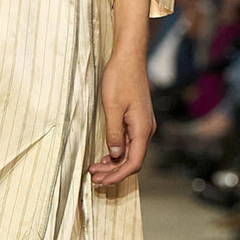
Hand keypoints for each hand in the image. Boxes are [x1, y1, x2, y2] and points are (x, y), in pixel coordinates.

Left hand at [89, 0, 154, 187]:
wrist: (129, 57)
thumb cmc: (120, 78)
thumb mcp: (112, 107)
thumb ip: (114, 133)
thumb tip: (115, 155)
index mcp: (142, 129)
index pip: (134, 162)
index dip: (118, 175)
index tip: (103, 182)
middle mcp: (146, 130)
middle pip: (132, 160)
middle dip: (113, 172)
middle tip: (94, 179)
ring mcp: (142, 125)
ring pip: (130, 152)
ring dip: (113, 164)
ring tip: (95, 170)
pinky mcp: (136, 120)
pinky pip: (128, 142)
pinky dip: (116, 152)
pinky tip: (104, 156)